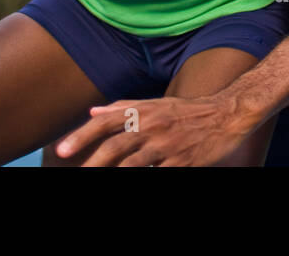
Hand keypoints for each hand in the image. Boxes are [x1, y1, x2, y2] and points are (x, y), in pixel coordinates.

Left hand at [55, 93, 252, 166]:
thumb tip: (93, 111)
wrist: (227, 114)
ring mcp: (167, 145)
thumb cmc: (187, 111)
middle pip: (114, 146)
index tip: (61, 150)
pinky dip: (145, 179)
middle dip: (90, 163)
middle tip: (76, 173)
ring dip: (112, 175)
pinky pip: (158, 175)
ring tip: (96, 183)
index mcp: (143, 111)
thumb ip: (124, 108)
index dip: (82, 136)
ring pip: (132, 165)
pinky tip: (133, 183)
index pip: (105, 122)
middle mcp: (152, 126)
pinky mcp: (182, 163)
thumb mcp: (155, 104)